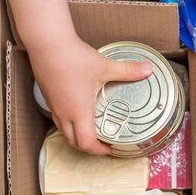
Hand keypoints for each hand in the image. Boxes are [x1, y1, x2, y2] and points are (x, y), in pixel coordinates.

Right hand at [30, 36, 151, 154]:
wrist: (47, 44)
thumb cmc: (74, 58)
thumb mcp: (105, 66)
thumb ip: (128, 70)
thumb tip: (148, 69)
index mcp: (79, 112)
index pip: (87, 143)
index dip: (99, 150)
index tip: (110, 147)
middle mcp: (64, 113)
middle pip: (73, 142)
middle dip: (88, 147)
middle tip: (102, 142)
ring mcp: (54, 106)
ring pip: (63, 131)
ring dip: (76, 135)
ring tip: (91, 128)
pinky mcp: (48, 97)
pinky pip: (57, 118)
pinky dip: (68, 121)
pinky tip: (77, 109)